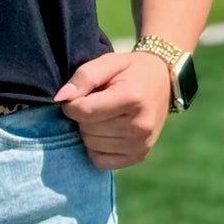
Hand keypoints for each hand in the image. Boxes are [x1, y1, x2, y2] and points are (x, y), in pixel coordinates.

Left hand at [53, 51, 171, 168]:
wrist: (162, 82)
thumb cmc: (130, 70)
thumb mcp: (108, 63)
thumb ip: (83, 77)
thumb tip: (60, 98)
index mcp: (131, 99)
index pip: (83, 111)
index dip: (71, 103)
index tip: (79, 94)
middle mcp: (139, 126)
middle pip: (86, 129)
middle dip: (83, 116)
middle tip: (97, 102)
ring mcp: (140, 144)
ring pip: (91, 145)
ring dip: (89, 131)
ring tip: (103, 115)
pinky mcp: (138, 156)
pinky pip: (100, 161)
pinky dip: (96, 147)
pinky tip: (106, 131)